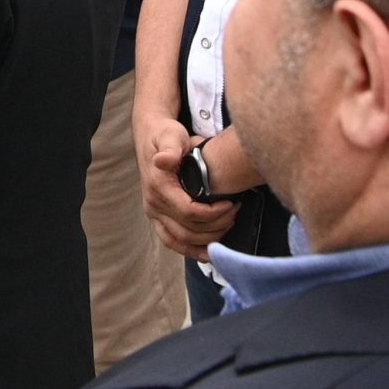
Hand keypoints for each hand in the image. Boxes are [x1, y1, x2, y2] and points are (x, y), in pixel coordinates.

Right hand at [140, 117, 238, 259]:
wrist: (152, 137)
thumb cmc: (166, 135)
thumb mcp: (171, 135)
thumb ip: (171, 146)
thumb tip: (165, 160)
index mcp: (158, 187)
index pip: (189, 212)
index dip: (214, 214)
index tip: (231, 204)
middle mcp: (153, 204)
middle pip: (188, 230)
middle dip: (216, 226)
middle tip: (235, 213)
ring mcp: (154, 213)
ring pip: (181, 240)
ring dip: (207, 240)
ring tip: (227, 226)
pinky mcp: (157, 218)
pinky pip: (172, 242)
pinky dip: (190, 250)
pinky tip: (208, 253)